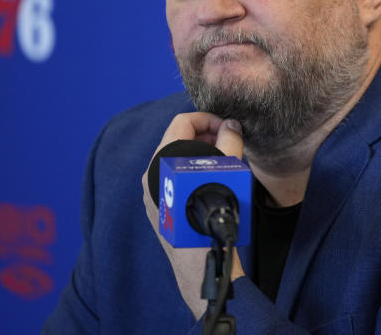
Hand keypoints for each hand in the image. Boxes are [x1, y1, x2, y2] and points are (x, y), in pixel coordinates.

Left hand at [140, 113, 246, 317]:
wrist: (201, 261)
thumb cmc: (215, 214)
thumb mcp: (228, 170)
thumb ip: (229, 141)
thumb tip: (231, 124)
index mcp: (161, 161)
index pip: (182, 122)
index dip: (208, 119)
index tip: (229, 128)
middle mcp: (149, 174)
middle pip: (177, 139)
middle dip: (206, 135)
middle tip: (230, 143)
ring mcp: (149, 192)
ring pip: (174, 159)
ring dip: (200, 153)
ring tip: (224, 161)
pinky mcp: (155, 207)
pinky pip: (172, 178)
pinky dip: (191, 170)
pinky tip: (211, 180)